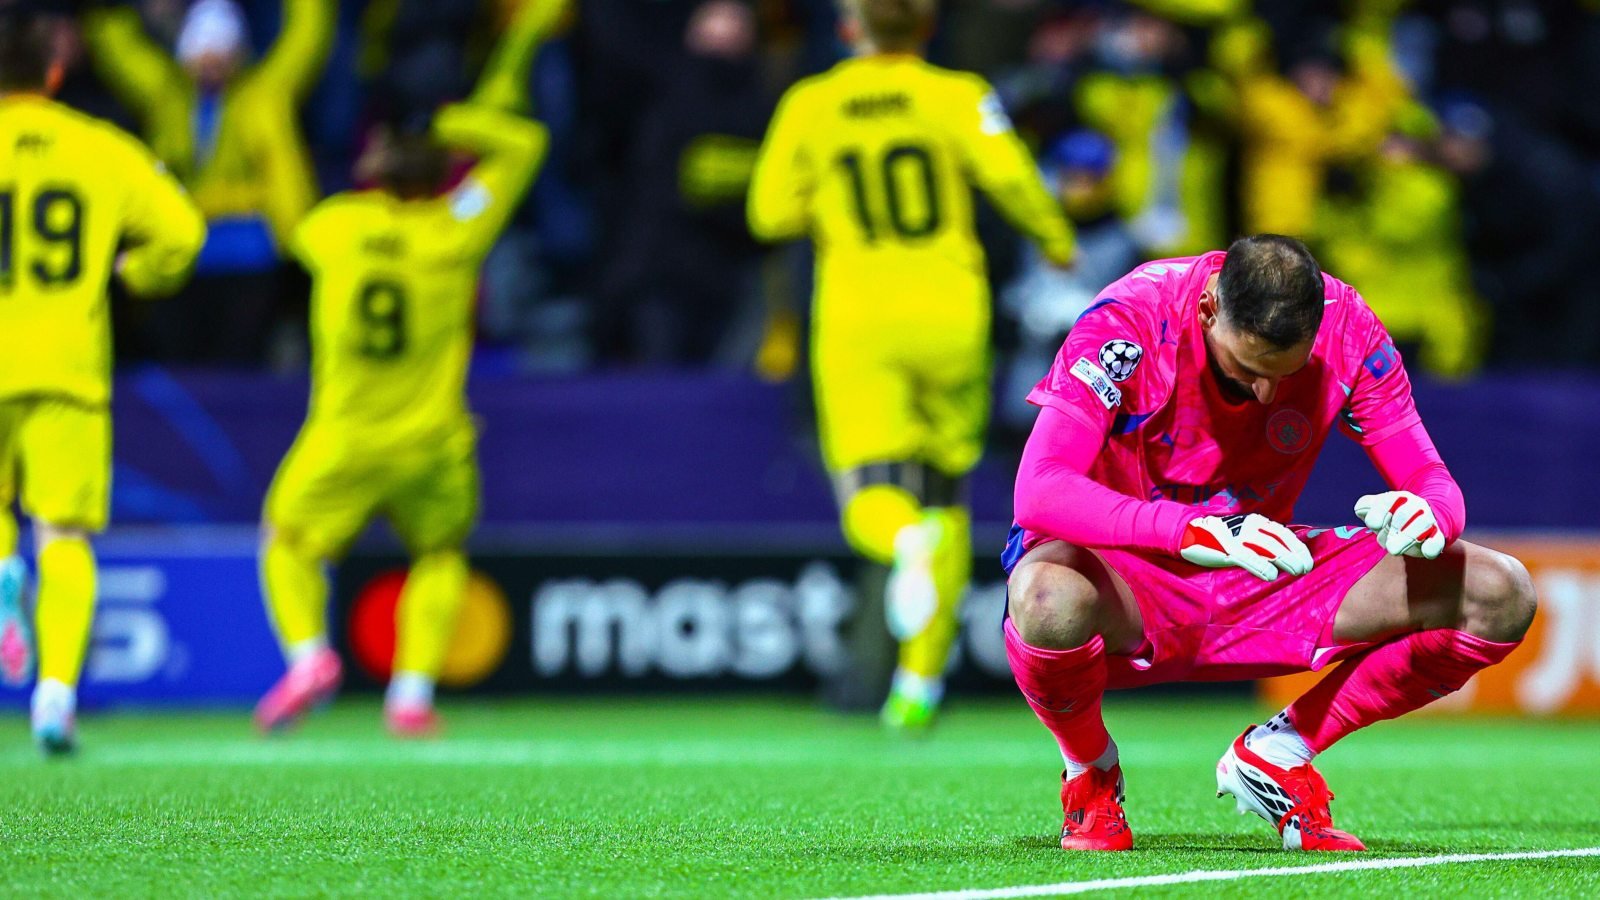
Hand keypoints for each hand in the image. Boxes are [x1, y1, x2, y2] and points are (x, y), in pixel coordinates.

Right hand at [1179, 514, 1313, 581]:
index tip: (1308, 561)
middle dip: (1295, 556)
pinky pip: (1249, 558)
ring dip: (1285, 561)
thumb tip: (1285, 557)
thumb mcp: (1244, 536)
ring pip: (1269, 549)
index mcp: (1257, 522)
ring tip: (1296, 572)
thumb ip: (1262, 542)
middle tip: (1304, 570)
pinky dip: (1262, 567)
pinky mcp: (1227, 548)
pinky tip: (1271, 576)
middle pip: (1280, 541)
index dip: (1298, 548)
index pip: (1284, 533)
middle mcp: (1250, 525)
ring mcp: (1239, 536)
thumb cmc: (1220, 540)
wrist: (1189, 534)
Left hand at [1354, 491, 1445, 558]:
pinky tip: (1426, 553)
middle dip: (1393, 527)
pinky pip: (1437, 539)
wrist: (1419, 519)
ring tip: (1394, 549)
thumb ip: (1365, 506)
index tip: (1373, 524)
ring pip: (1421, 523)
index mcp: (1397, 498)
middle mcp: (1414, 506)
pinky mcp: (1436, 535)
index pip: (1386, 501)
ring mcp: (1427, 519)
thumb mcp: (1376, 507)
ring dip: (1407, 537)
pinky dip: (1432, 546)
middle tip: (1387, 543)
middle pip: (1403, 512)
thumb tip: (1364, 512)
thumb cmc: (1391, 515)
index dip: (1378, 513)